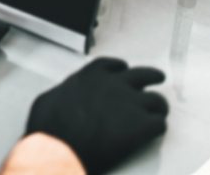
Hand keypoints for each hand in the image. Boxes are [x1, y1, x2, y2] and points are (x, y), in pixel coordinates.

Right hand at [25, 57, 168, 174]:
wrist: (60, 145)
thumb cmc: (51, 124)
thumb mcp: (51, 98)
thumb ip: (66, 93)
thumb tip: (64, 99)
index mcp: (91, 75)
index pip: (114, 65)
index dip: (121, 70)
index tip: (124, 72)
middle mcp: (114, 84)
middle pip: (144, 75)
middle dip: (152, 77)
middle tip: (157, 79)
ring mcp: (130, 104)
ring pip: (157, 100)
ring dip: (157, 107)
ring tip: (158, 113)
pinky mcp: (141, 126)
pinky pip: (159, 124)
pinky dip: (157, 128)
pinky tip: (152, 133)